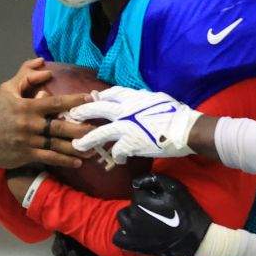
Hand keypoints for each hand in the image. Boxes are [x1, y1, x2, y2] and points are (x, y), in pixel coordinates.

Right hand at [0, 58, 95, 168]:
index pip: (54, 102)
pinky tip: (78, 162)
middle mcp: (29, 124)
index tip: (89, 99)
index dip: (73, 100)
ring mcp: (28, 141)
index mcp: (27, 107)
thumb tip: (44, 64)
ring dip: (76, 149)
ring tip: (92, 150)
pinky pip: (49, 158)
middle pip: (59, 127)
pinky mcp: (27, 155)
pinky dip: (64, 161)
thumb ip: (26, 75)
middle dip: (79, 129)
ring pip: (57, 145)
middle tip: (96, 130)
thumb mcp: (8, 90)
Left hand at [69, 87, 202, 161]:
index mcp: (133, 97)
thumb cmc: (176, 112)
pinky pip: (117, 151)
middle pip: (97, 109)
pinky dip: (118, 156)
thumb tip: (137, 96)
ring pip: (100, 133)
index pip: (109, 94)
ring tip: (77, 145)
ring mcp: (126, 127)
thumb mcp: (157, 98)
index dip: (98, 97)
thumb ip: (143, 99)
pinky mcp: (130, 144)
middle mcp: (125, 110)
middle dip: (82, 112)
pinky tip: (119, 160)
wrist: (184, 129)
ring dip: (86, 140)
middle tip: (71, 116)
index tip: (90, 99)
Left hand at [112, 173, 211, 255]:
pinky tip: (136, 233)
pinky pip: (118, 237)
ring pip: (123, 218)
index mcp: (140, 201)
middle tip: (156, 210)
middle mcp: (131, 216)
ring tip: (147, 221)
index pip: (138, 190)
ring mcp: (130, 232)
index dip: (150, 193)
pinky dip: (124, 234)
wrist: (193, 238)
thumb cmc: (185, 211)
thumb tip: (137, 182)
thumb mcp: (175, 187)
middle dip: (141, 205)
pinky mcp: (131, 245)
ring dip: (132, 217)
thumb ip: (154, 178)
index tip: (160, 199)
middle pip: (131, 204)